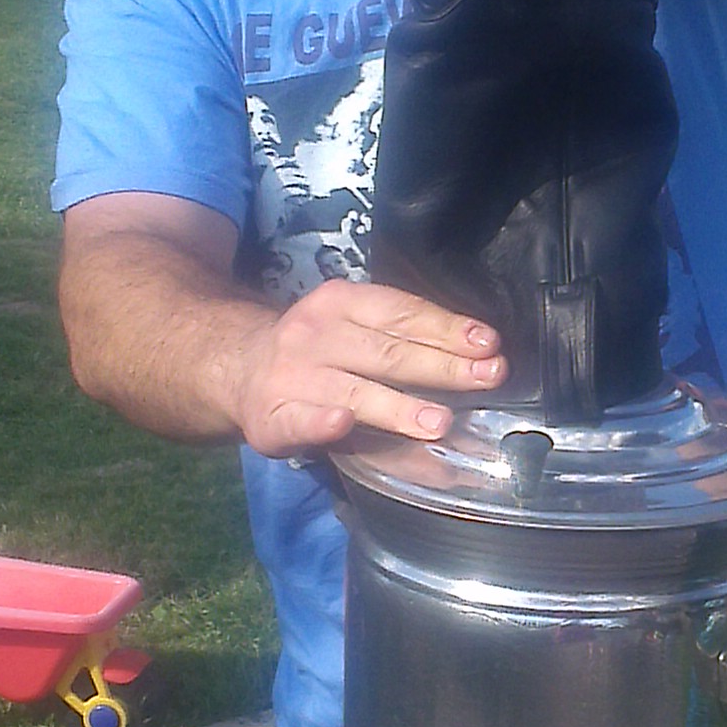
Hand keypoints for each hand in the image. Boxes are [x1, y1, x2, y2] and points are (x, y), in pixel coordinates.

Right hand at [233, 279, 503, 457]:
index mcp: (342, 302)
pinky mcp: (273, 416)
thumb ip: (406, 339)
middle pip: (386, 352)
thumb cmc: (319, 350)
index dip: (446, 328)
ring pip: (353, 390)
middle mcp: (317, 334)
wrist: (238, 366)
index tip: (488, 344)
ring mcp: (293, 376)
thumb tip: (480, 359)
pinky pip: (301, 420)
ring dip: (397, 407)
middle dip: (441, 367)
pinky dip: (321, 423)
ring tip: (439, 422)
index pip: (401, 313)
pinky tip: (341, 423)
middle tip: (487, 378)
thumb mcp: (355, 326)